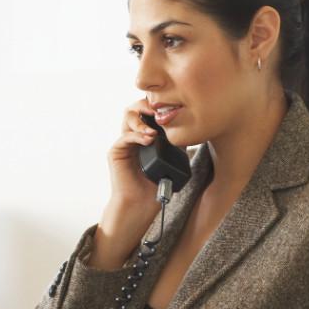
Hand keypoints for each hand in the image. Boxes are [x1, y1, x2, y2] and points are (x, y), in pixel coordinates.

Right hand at [90, 98, 164, 269]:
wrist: (142, 204)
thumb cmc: (158, 184)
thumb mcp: (174, 159)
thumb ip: (178, 142)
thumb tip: (193, 127)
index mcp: (146, 133)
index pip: (149, 109)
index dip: (158, 104)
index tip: (171, 106)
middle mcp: (134, 134)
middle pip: (136, 107)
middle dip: (148, 105)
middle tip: (160, 111)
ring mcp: (124, 142)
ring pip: (128, 116)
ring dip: (142, 119)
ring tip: (154, 130)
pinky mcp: (116, 152)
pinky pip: (124, 136)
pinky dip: (137, 135)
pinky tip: (149, 139)